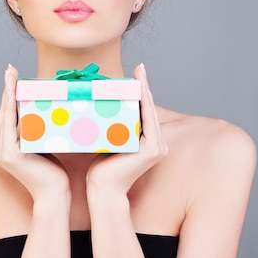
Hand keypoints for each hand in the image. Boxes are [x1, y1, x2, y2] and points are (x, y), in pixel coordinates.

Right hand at [0, 65, 69, 198]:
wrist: (54, 193)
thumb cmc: (51, 171)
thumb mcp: (38, 146)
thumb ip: (31, 132)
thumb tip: (29, 116)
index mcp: (1, 146)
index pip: (6, 115)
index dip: (8, 94)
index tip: (11, 75)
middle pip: (4, 112)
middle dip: (7, 88)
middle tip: (10, 68)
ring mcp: (0, 151)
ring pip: (6, 115)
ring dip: (8, 92)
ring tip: (11, 74)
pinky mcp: (8, 154)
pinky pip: (10, 124)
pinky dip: (11, 106)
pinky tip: (14, 92)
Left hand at [86, 63, 167, 193]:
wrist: (102, 189)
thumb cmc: (100, 170)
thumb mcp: (108, 142)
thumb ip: (112, 128)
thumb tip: (101, 108)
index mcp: (148, 142)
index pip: (144, 112)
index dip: (142, 92)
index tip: (136, 74)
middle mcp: (156, 143)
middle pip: (149, 109)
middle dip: (144, 87)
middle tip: (139, 68)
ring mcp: (157, 146)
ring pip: (150, 112)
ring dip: (146, 91)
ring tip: (140, 73)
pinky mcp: (153, 148)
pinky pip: (149, 120)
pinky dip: (145, 103)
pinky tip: (140, 89)